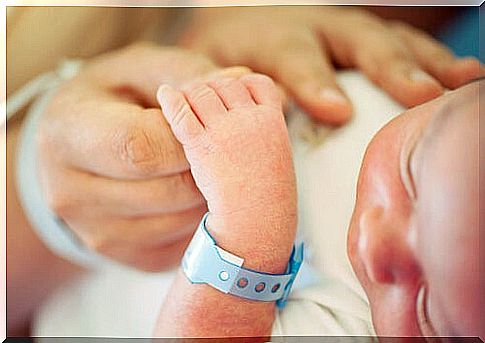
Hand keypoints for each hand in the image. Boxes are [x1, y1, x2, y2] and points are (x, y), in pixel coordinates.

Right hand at [36, 43, 249, 270]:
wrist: (84, 150)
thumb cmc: (118, 101)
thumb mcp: (143, 70)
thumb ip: (189, 75)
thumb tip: (243, 81)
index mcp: (68, 133)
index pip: (141, 148)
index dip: (190, 137)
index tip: (211, 123)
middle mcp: (71, 193)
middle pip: (168, 190)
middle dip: (209, 166)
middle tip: (226, 147)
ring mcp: (97, 233)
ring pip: (182, 220)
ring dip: (212, 194)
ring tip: (215, 168)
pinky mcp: (126, 256)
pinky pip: (183, 244)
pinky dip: (203, 219)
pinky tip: (199, 193)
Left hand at [184, 6, 482, 124]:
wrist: (239, 27)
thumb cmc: (225, 58)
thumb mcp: (206, 68)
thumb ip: (214, 87)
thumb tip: (233, 114)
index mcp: (271, 37)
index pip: (293, 57)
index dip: (313, 81)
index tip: (336, 110)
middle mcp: (315, 29)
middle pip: (356, 40)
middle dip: (387, 67)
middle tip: (418, 95)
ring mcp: (343, 33)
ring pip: (388, 39)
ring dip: (424, 63)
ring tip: (460, 83)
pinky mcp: (362, 43)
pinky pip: (400, 46)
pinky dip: (429, 63)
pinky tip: (458, 78)